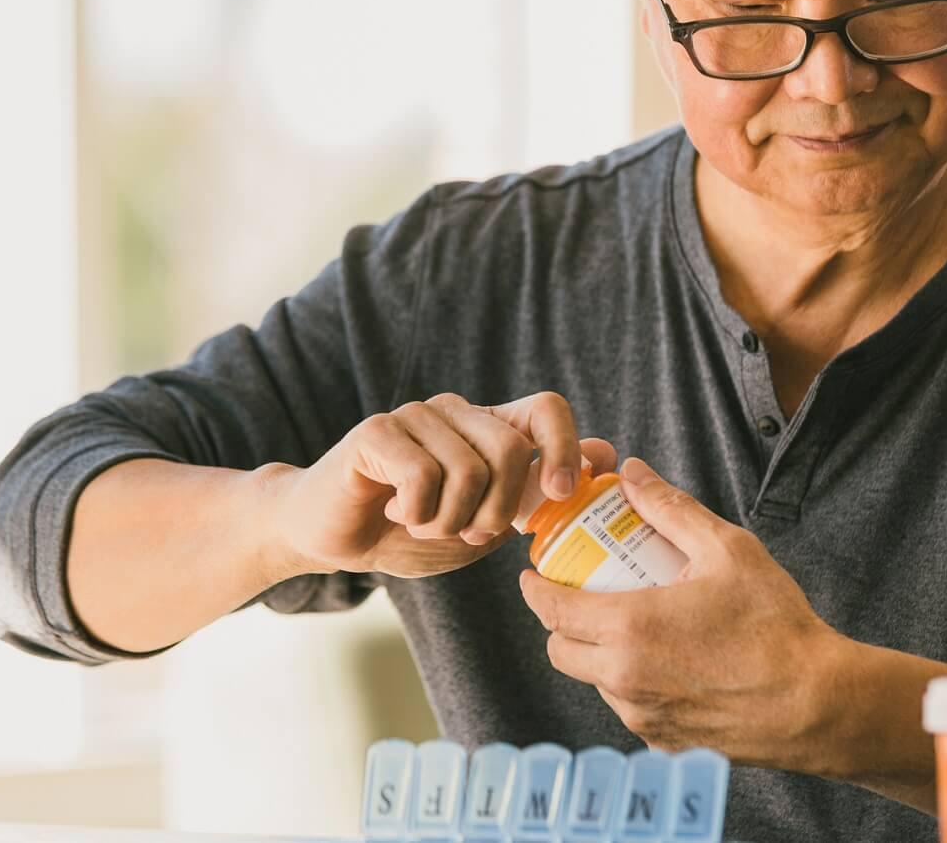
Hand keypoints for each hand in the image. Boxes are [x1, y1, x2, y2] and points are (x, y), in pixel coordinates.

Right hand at [266, 391, 614, 577]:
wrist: (338, 539)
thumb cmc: (416, 529)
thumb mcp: (488, 519)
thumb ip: (539, 491)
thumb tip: (608, 454)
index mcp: (490, 427)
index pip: (547, 408)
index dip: (564, 447)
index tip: (561, 494)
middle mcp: (458, 412)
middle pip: (511, 450)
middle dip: (496, 512)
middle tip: (468, 533)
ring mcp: (418, 415)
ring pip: (469, 471)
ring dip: (449, 522)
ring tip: (424, 523)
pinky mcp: (378, 430)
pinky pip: (423, 477)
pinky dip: (416, 514)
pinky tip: (395, 513)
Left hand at [519, 456, 850, 773]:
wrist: (819, 704)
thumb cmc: (775, 625)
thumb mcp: (726, 549)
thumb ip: (670, 509)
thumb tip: (632, 474)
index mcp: (629, 628)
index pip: (551, 610)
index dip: (535, 588)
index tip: (532, 573)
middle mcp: (624, 680)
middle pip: (561, 650)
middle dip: (561, 621)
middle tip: (584, 594)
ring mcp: (642, 718)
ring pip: (594, 680)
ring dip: (598, 652)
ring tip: (635, 623)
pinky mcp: (665, 744)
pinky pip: (629, 707)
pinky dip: (633, 682)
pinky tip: (669, 660)